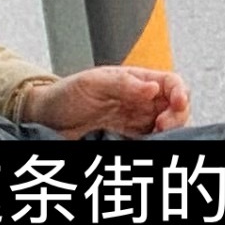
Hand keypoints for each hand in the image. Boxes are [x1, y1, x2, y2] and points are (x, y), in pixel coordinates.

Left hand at [27, 64, 192, 136]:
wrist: (44, 120)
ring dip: (170, 132)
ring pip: (169, 127)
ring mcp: (137, 122)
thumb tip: (152, 87)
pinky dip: (155, 144)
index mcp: (136, 81)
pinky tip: (146, 144)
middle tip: (162, 125)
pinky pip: (151, 142)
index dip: (180, 92)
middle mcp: (141, 101)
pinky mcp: (129, 140)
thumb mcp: (91, 83)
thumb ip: (122, 83)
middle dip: (178, 116)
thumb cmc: (64, 95)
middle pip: (177, 107)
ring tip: (155, 136)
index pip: (171, 83)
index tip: (177, 103)